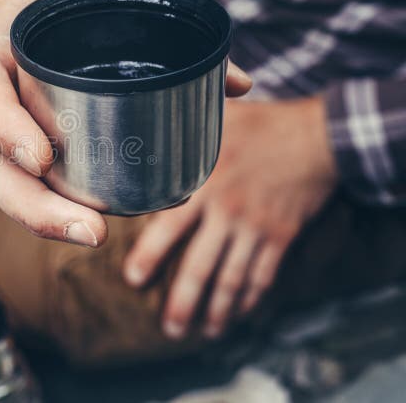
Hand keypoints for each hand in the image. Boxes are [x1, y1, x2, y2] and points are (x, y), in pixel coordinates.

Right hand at [0, 0, 251, 246]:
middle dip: (29, 202)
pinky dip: (46, 207)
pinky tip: (88, 224)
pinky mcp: (12, 136)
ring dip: (37, 218)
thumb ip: (173, 25)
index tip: (45, 158)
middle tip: (91, 228)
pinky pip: (16, 180)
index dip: (3, 124)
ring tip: (94, 235)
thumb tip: (240, 84)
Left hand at [123, 97, 337, 337]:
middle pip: (200, 267)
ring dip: (217, 309)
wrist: (319, 137)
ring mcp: (256, 229)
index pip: (169, 226)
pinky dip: (251, 298)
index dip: (150, 255)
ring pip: (232, 280)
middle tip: (169, 328)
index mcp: (205, 184)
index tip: (133, 279)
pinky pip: (263, 276)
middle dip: (182, 302)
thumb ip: (180, 130)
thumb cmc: (262, 124)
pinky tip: (240, 314)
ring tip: (204, 332)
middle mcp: (228, 213)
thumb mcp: (215, 120)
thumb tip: (144, 124)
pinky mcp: (281, 237)